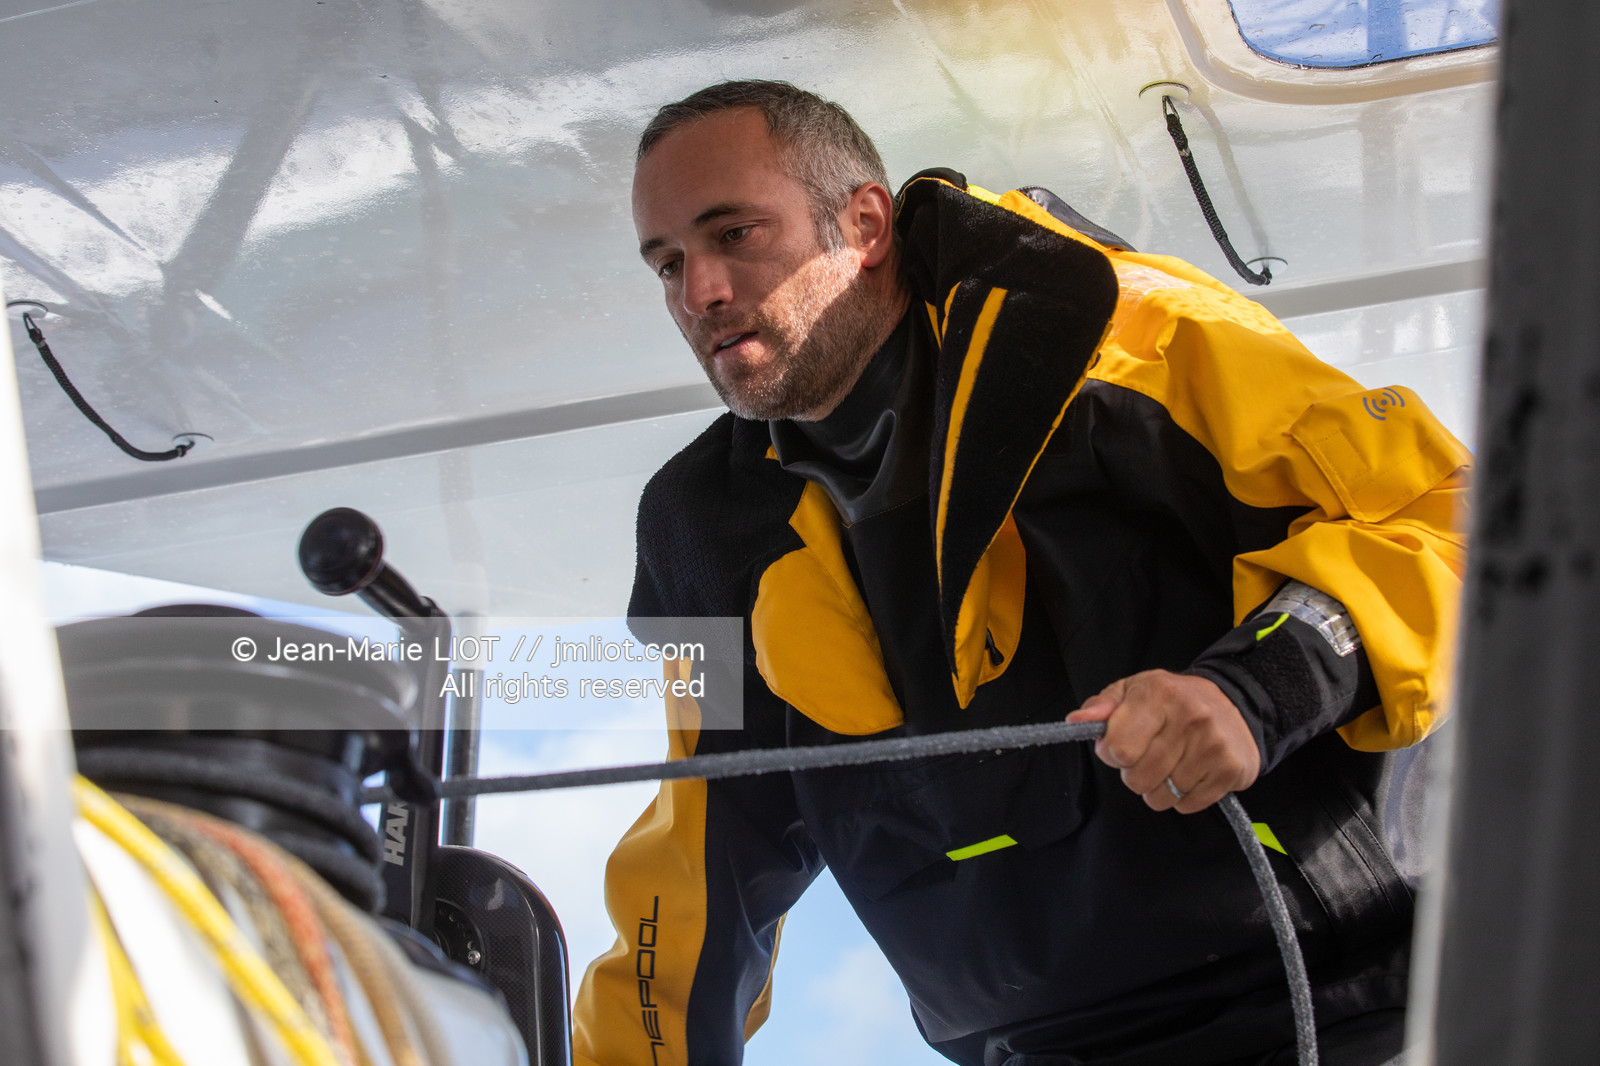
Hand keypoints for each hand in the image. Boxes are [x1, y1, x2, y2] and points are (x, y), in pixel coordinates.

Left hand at [1065, 670, 1260, 812]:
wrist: (1234, 702)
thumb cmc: (1171, 700)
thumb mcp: (1132, 691)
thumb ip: (1101, 706)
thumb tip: (1076, 720)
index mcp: (1159, 694)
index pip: (1119, 749)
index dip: (1112, 754)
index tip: (1120, 745)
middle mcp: (1190, 717)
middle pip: (1138, 779)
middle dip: (1135, 774)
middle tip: (1148, 755)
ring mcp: (1214, 744)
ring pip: (1162, 797)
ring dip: (1159, 788)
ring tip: (1171, 763)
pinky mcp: (1231, 769)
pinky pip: (1188, 805)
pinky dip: (1183, 796)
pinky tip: (1191, 772)